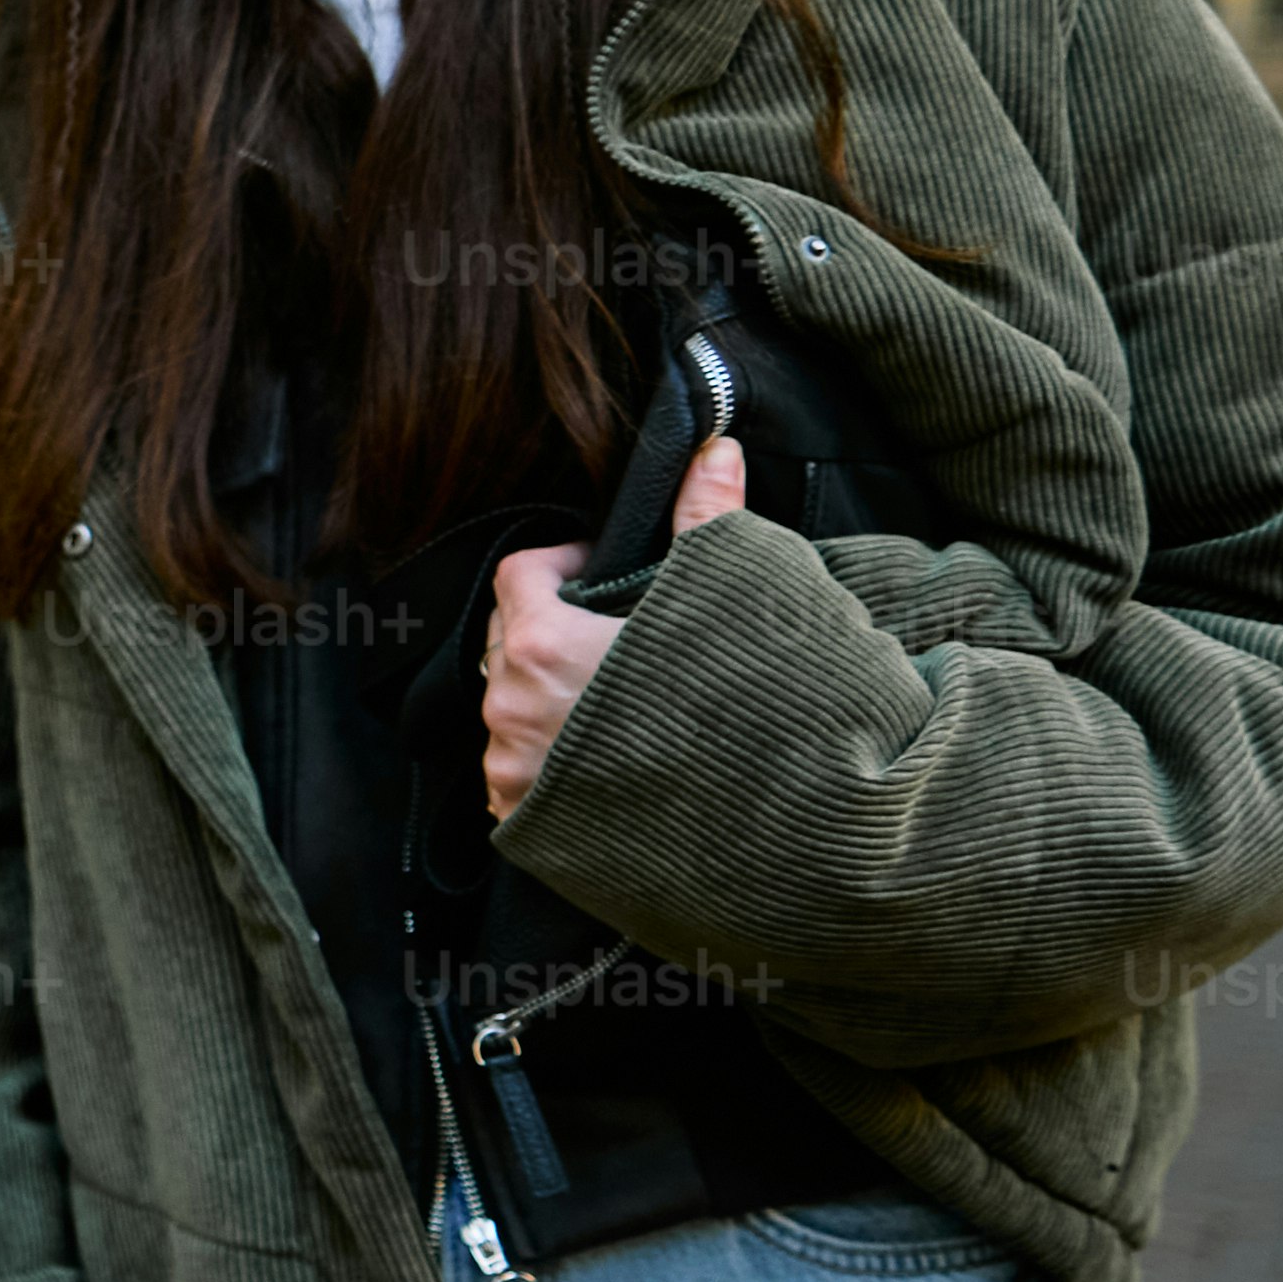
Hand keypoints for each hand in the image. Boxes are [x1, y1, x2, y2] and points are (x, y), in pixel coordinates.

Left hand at [485, 433, 741, 822]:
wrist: (772, 835)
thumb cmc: (745, 711)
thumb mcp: (729, 601)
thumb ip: (707, 518)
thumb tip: (712, 446)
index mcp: (542, 646)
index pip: (518, 574)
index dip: (564, 564)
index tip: (606, 576)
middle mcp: (509, 710)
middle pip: (509, 641)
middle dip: (553, 629)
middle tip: (619, 640)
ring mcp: (514, 776)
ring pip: (512, 708)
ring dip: (551, 698)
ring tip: (621, 704)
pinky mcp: (527, 831)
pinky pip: (519, 775)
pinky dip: (552, 760)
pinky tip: (612, 761)